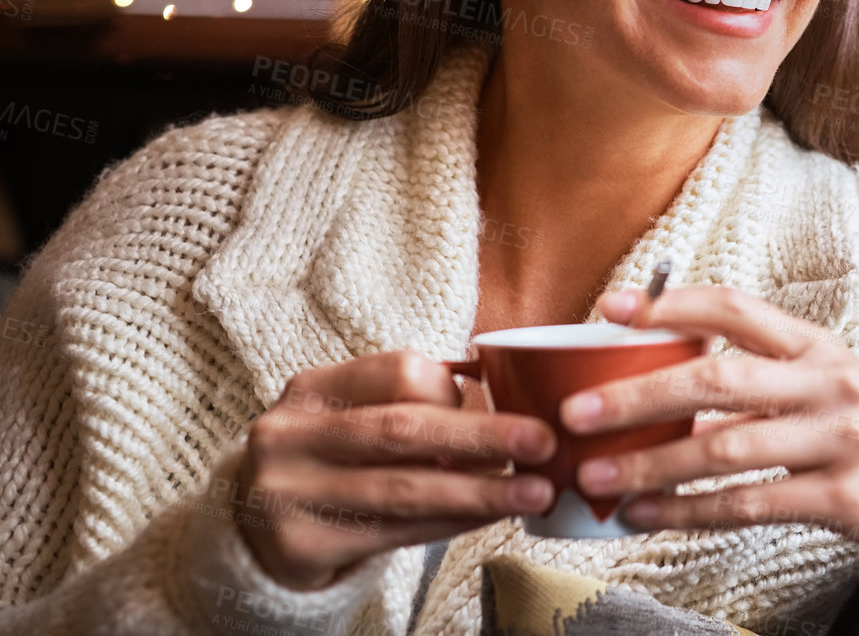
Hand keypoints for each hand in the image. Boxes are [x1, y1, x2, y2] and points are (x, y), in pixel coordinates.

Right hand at [234, 351, 558, 589]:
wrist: (256, 535)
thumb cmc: (332, 464)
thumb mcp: (354, 419)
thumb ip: (413, 405)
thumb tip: (508, 405)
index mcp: (310, 389)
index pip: (396, 371)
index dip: (455, 389)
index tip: (505, 402)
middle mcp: (288, 435)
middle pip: (403, 429)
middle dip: (483, 436)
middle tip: (544, 442)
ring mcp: (286, 492)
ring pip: (404, 488)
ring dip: (479, 490)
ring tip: (533, 491)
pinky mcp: (299, 545)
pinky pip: (394, 531)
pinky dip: (451, 522)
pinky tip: (489, 517)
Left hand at [564, 285, 858, 573]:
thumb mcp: (819, 383)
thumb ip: (752, 376)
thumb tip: (650, 379)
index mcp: (815, 345)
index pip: (735, 309)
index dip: (670, 305)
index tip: (610, 309)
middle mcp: (828, 383)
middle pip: (719, 381)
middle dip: (639, 394)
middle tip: (577, 410)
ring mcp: (839, 440)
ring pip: (725, 449)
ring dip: (652, 463)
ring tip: (597, 474)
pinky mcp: (843, 497)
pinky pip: (749, 504)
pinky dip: (689, 512)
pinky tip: (645, 514)